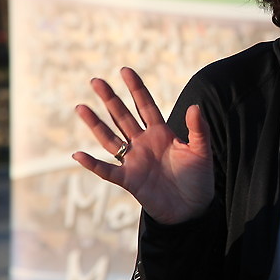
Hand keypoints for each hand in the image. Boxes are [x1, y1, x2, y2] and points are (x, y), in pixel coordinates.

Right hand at [72, 67, 213, 225]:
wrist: (193, 209)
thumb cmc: (198, 178)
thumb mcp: (202, 151)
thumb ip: (198, 129)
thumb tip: (195, 106)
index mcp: (162, 133)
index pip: (145, 106)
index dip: (136, 88)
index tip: (125, 70)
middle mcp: (144, 143)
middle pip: (123, 117)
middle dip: (110, 99)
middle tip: (96, 81)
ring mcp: (135, 161)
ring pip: (110, 139)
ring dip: (96, 124)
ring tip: (80, 107)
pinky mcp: (129, 181)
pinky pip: (107, 171)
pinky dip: (92, 164)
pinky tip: (78, 154)